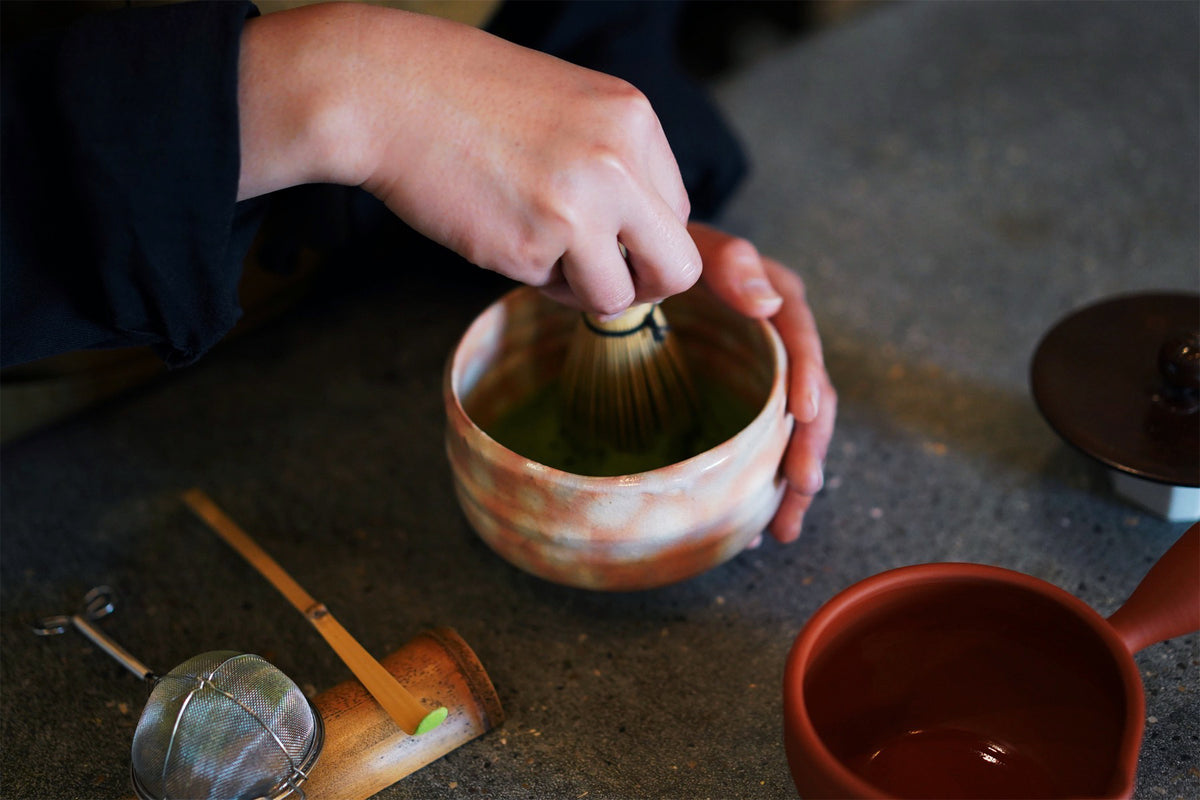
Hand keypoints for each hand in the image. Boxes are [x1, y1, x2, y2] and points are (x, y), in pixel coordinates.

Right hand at [237, 3, 700, 315]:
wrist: (384, 89)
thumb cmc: (466, 97)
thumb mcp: (570, 109)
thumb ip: (617, 165)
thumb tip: (652, 243)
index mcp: (634, 119)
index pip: (679, 212)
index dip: (642, 237)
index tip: (606, 236)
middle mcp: (619, 162)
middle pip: (677, 267)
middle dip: (641, 283)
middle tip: (596, 273)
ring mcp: (577, 207)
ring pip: (619, 296)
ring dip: (580, 288)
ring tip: (533, 244)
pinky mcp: (529, 245)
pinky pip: (554, 292)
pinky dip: (527, 275)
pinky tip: (494, 228)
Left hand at [689, 222, 836, 543]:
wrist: (641, 269)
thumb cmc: (668, 255)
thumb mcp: (696, 247)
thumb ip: (731, 263)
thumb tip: (768, 303)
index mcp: (780, 305)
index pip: (804, 344)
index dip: (808, 379)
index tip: (805, 416)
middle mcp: (781, 346)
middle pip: (809, 401)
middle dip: (808, 448)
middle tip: (801, 489)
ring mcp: (763, 379)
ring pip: (790, 435)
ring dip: (790, 483)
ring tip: (781, 529)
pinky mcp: (743, 405)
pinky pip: (760, 446)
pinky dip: (760, 484)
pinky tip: (753, 524)